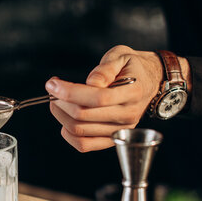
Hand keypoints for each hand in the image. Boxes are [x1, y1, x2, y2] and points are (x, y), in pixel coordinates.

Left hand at [45, 45, 190, 151]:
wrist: (149, 82)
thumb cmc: (132, 67)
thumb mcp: (121, 56)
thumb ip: (106, 68)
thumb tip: (90, 82)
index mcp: (133, 92)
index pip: (98, 98)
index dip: (70, 92)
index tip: (52, 83)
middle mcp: (128, 115)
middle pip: (84, 116)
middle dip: (60, 102)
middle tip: (53, 89)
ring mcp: (120, 130)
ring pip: (80, 131)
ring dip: (60, 115)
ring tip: (57, 100)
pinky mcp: (112, 139)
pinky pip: (84, 145)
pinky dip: (68, 134)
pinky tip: (65, 117)